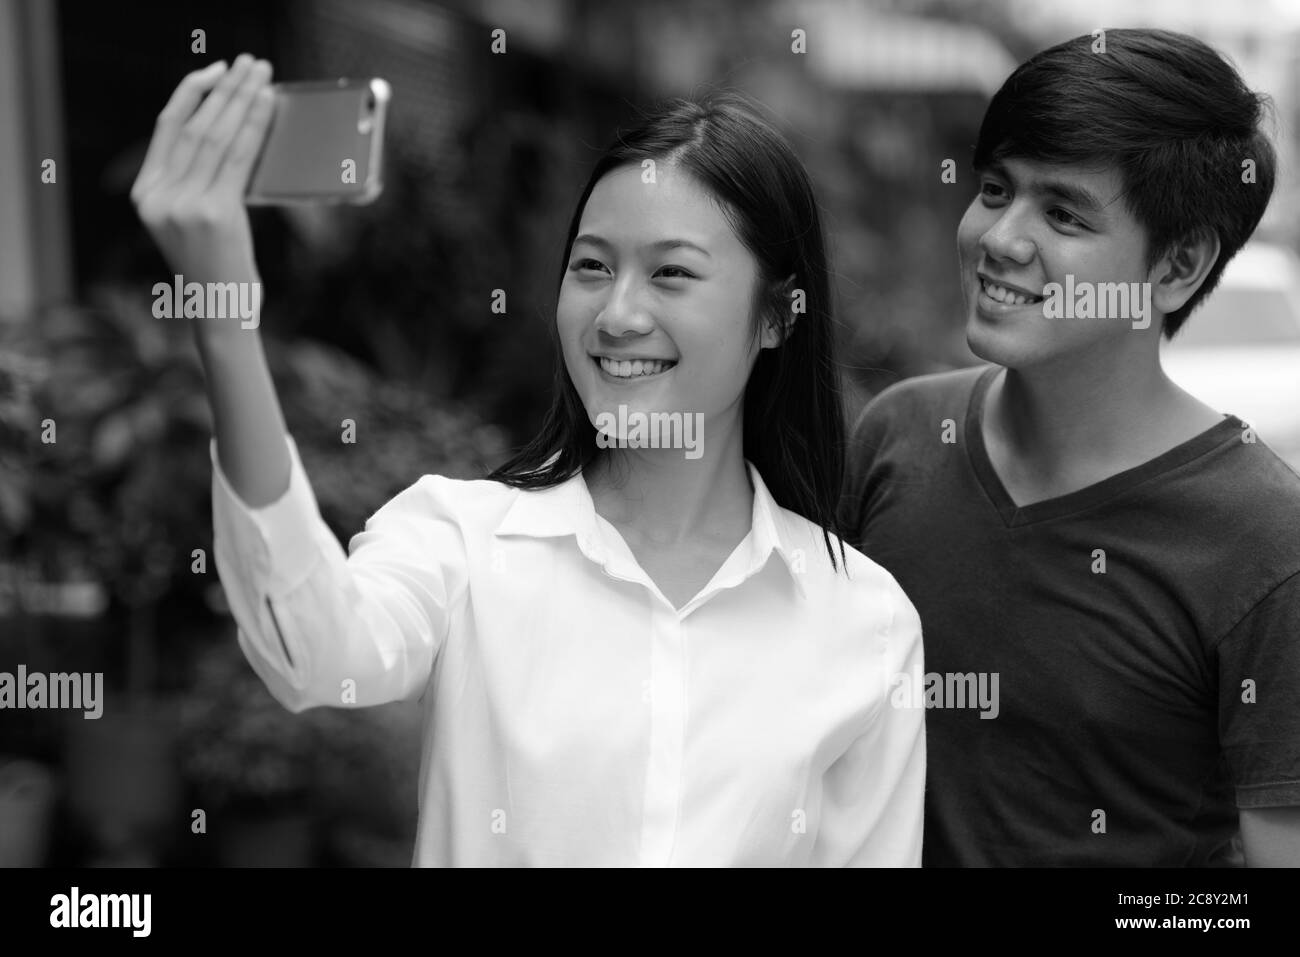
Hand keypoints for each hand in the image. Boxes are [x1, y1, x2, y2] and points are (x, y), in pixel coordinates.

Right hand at [131, 54, 274, 289]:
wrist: (222, 315)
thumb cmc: (219, 269)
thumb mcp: (195, 222)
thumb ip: (200, 182)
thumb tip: (236, 130)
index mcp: (146, 196)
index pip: (167, 129)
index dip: (192, 93)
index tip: (217, 71)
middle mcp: (158, 196)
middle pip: (194, 125)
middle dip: (224, 88)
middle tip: (250, 63)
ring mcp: (183, 204)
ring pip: (215, 136)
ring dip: (242, 99)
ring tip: (263, 75)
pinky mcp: (213, 213)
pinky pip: (237, 158)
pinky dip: (255, 127)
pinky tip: (268, 107)